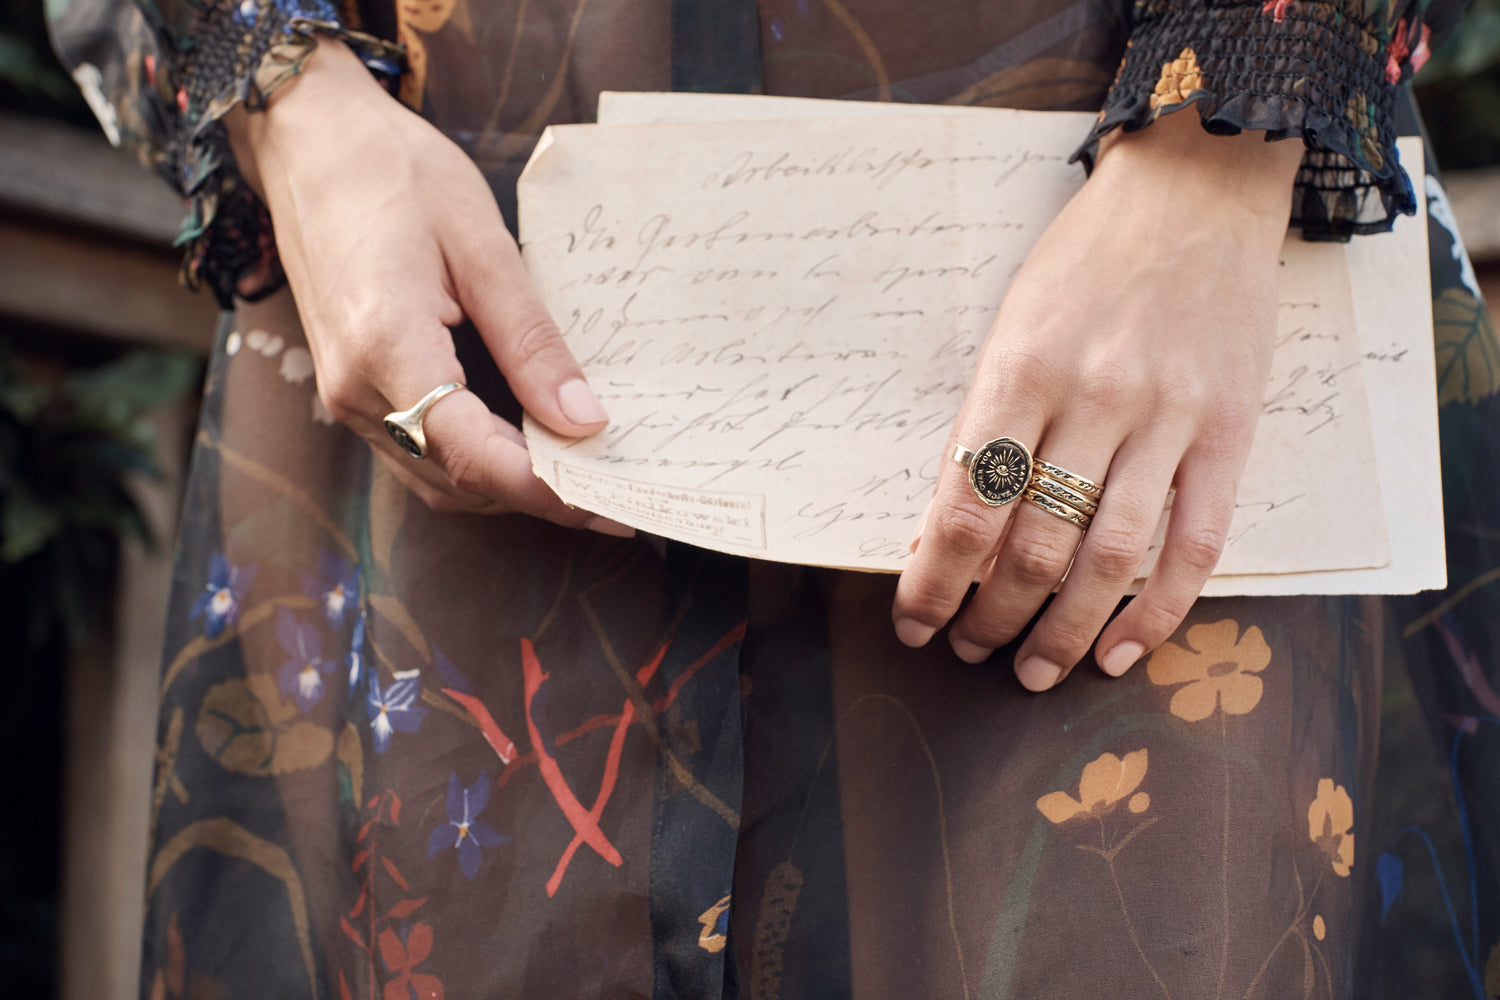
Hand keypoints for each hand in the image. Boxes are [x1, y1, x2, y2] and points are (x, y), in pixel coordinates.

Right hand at [225, 37, 629, 532]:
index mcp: (388, 345)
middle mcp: (357, 389)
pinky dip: (479, 463)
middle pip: (461, 481)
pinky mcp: (352, 390)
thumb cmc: (396, 173)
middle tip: (623, 492)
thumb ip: (532, 341)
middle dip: (543, 497)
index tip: (614, 502)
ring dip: (512, 488)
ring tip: (589, 476)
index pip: (475, 455)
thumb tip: (584, 420)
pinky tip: (531, 447)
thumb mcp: (483, 244)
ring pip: (440, 480)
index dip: (548, 491)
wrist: (307, 142)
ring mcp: (346, 396)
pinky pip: (421, 453)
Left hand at [892, 111, 1302, 689]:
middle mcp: (1094, 397)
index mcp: (1020, 368)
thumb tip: (941, 529)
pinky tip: (1123, 651)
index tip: (914, 623)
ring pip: (1111, 559)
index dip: (932, 582)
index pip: (964, 506)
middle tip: (971, 651)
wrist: (1196, 189)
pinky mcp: (1230, 429)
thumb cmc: (1083, 260)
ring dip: (1065, 632)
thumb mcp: (1008, 325)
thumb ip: (983, 425)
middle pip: (1034, 545)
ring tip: (1034, 669)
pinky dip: (1159, 611)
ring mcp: (1169, 416)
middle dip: (991, 616)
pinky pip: (1198, 543)